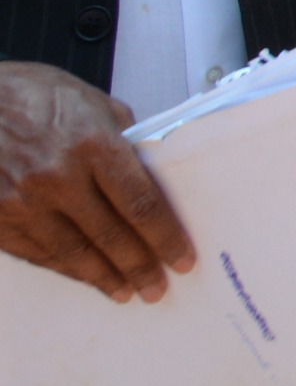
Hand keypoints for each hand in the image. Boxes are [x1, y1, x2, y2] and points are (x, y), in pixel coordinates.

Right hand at [0, 62, 191, 301]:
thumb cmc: (29, 94)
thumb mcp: (89, 101)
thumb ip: (122, 135)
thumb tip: (148, 163)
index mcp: (93, 145)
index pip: (141, 202)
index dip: (165, 236)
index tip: (181, 257)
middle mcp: (59, 178)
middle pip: (111, 234)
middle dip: (139, 265)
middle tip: (157, 287)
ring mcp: (24, 203)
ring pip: (73, 252)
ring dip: (103, 276)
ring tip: (125, 290)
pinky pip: (38, 253)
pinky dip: (64, 268)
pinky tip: (82, 276)